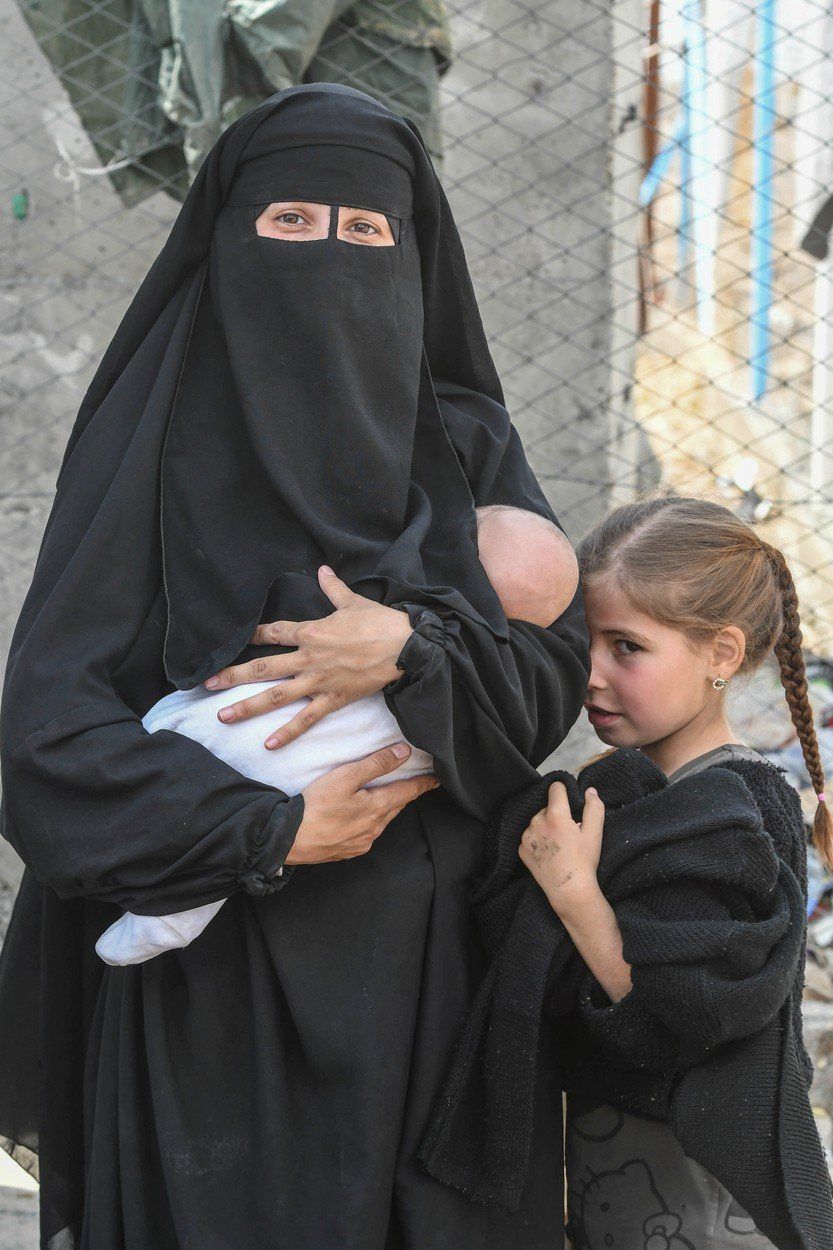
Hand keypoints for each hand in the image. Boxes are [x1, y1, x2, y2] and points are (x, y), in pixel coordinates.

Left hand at [203, 565, 413, 748]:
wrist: (406, 647)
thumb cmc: (381, 623)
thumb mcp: (354, 602)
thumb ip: (334, 589)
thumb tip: (323, 571)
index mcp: (312, 632)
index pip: (273, 632)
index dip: (251, 635)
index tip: (232, 639)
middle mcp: (308, 658)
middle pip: (263, 667)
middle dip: (233, 675)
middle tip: (207, 684)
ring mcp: (319, 681)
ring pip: (276, 695)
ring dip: (248, 706)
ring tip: (224, 716)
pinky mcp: (334, 699)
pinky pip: (306, 719)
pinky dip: (288, 732)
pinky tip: (269, 744)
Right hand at [286, 743, 439, 863]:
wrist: (290, 839)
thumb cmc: (316, 805)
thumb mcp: (346, 777)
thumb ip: (376, 764)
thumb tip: (404, 753)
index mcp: (378, 808)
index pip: (408, 792)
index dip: (423, 784)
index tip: (437, 780)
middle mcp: (375, 828)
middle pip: (395, 807)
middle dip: (404, 795)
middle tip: (411, 784)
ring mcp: (362, 842)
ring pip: (381, 821)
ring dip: (385, 809)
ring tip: (384, 797)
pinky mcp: (348, 851)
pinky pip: (367, 834)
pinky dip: (369, 823)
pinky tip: (359, 818)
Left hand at [518, 782, 604, 913]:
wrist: (569, 890)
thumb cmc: (584, 860)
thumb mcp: (595, 833)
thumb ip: (594, 808)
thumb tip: (589, 791)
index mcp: (555, 814)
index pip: (555, 788)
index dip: (565, 792)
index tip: (570, 803)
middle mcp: (536, 822)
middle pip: (547, 807)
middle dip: (557, 815)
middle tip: (568, 833)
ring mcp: (526, 836)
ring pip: (537, 822)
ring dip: (546, 827)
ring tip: (558, 845)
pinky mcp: (521, 849)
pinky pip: (529, 837)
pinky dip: (538, 841)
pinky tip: (548, 853)